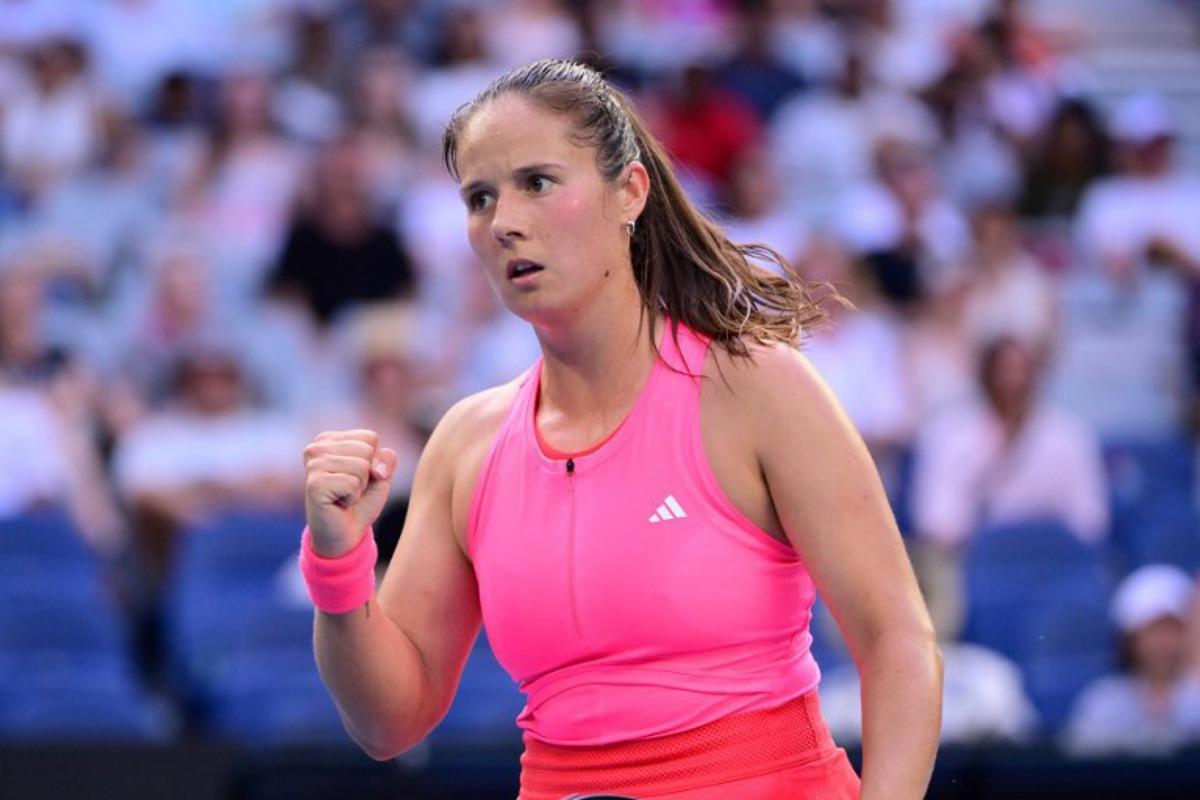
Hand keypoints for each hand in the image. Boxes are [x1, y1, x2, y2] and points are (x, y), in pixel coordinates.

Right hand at [304, 430, 397, 555]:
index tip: (357, 477)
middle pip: (366, 450)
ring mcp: (313, 465)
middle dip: (367, 474)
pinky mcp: (315, 484)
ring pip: (361, 466)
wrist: (345, 534)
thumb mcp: (380, 474)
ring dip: (360, 487)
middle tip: (350, 489)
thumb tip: (376, 468)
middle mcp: (316, 448)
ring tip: (344, 495)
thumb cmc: (361, 501)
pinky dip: (353, 497)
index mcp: (329, 439)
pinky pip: (353, 483)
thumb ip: (386, 458)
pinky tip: (339, 503)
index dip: (373, 461)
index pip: (370, 437)